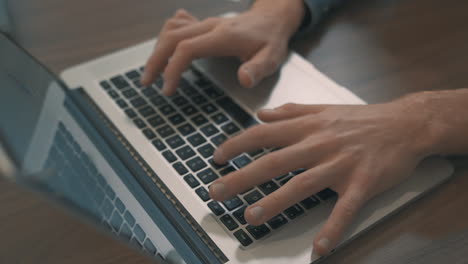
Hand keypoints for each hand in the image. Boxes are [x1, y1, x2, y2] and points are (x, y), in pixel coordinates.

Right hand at [141, 0, 304, 94]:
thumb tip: (244, 80)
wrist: (272, 18)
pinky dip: (166, 37)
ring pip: (171, 30)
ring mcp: (205, 23)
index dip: (173, 68)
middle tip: (147, 82)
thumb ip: (258, 69)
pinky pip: (178, 24)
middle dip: (156, 60)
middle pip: (172, 37)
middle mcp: (210, 26)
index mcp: (223, 36)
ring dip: (157, 49)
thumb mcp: (271, 58)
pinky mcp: (203, 24)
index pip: (187, 49)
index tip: (167, 89)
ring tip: (152, 71)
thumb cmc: (270, 40)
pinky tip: (164, 50)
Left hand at [210, 96, 436, 254]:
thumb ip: (291, 112)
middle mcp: (319, 144)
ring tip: (251, 216)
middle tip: (216, 191)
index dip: (237, 145)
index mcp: (308, 127)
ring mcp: (341, 164)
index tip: (217, 157)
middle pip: (274, 161)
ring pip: (303, 184)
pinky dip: (332, 229)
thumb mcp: (323, 108)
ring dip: (276, 201)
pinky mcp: (363, 182)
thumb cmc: (362, 119)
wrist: (406, 123)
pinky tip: (319, 248)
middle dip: (242, 177)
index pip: (264, 134)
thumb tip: (262, 114)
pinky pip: (345, 209)